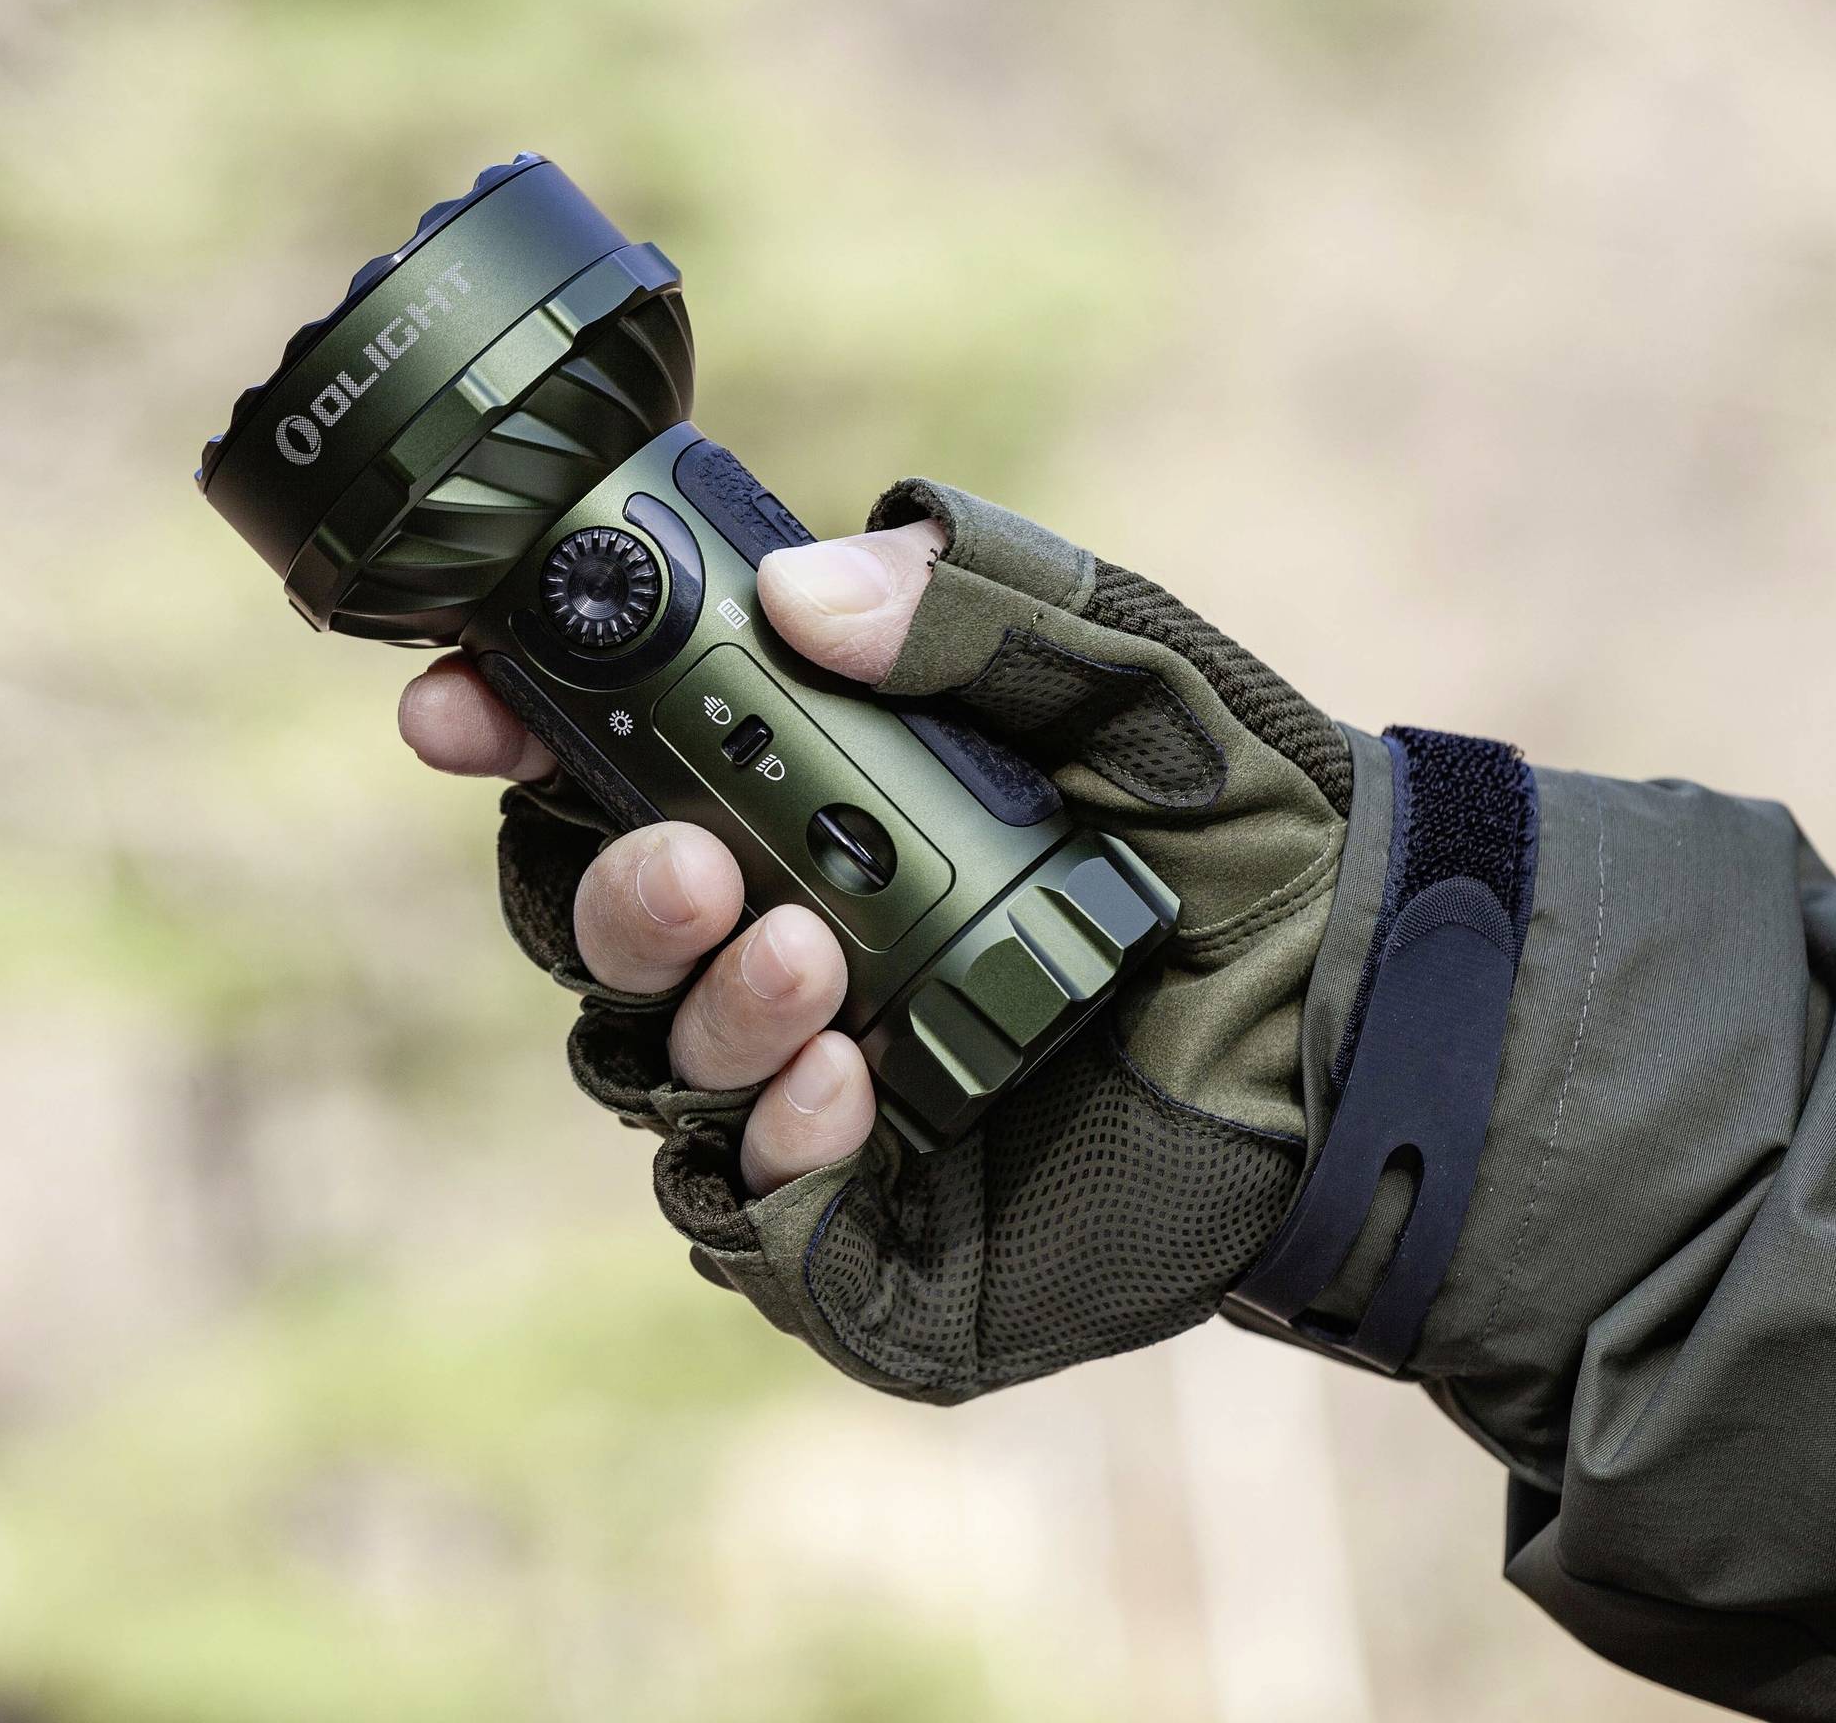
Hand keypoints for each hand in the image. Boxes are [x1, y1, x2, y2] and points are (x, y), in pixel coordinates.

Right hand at [403, 479, 1357, 1401]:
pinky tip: (855, 1085)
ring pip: (641, 1070)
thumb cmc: (1243, 828)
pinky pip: (742, 1213)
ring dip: (700, 1014)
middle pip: (584, 930)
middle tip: (696, 861)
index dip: (508, 736)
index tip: (459, 709)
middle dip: (606, 893)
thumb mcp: (1124, 674)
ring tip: (817, 964)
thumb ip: (973, 604)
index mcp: (797, 801)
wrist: (1375, 1020)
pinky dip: (768, 1150)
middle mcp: (774, 941)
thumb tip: (798, 594)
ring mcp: (807, 1096)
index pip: (596, 768)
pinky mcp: (866, 1240)